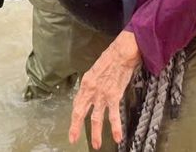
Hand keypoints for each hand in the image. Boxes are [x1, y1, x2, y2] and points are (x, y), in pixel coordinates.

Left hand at [69, 30, 140, 147]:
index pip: (77, 103)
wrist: (122, 53)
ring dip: (96, 133)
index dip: (74, 116)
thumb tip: (93, 92)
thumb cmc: (111, 58)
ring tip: (97, 145)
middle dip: (76, 127)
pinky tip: (117, 137)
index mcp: (86, 83)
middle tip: (73, 139)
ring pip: (96, 118)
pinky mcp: (114, 96)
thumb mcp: (97, 69)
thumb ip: (94, 83)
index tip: (73, 125)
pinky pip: (113, 115)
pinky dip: (115, 127)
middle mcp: (90, 90)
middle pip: (80, 112)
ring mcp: (101, 95)